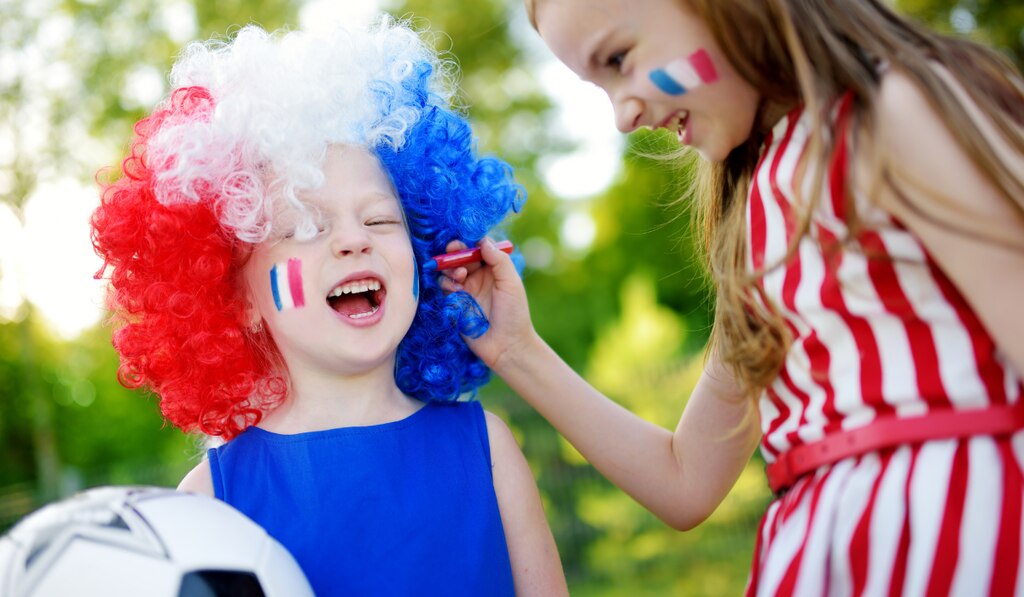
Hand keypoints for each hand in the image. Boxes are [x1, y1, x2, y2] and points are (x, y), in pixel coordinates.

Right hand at [438, 238, 535, 369]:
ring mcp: (465, 290)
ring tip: (460, 276)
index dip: (469, 242)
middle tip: (452, 250)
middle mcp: (478, 277)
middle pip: (461, 256)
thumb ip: (499, 260)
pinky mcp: (454, 303)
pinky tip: (456, 291)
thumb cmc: (514, 314)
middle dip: (455, 252)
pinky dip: (447, 284)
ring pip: (449, 270)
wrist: (506, 346)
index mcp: (494, 269)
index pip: (478, 248)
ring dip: (451, 268)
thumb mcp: (511, 283)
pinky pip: (444, 287)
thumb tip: (482, 240)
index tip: (464, 240)